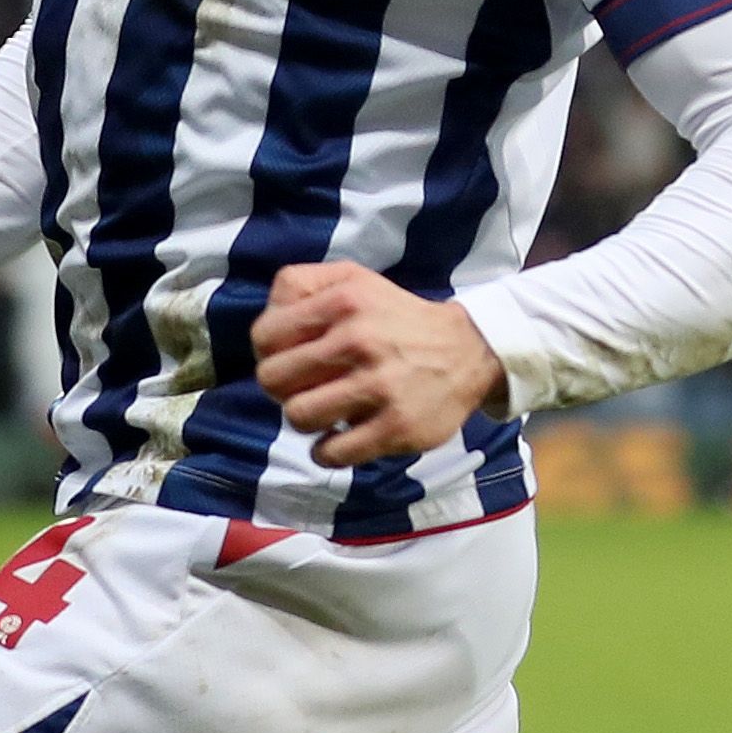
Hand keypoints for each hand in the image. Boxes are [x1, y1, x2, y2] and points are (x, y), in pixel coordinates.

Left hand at [250, 262, 504, 468]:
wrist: (468, 350)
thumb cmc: (396, 317)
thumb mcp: (352, 279)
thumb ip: (300, 286)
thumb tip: (263, 327)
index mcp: (343, 300)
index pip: (265, 336)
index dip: (268, 353)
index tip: (289, 360)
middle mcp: (358, 340)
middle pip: (273, 379)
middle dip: (281, 389)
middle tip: (305, 388)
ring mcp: (378, 386)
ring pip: (298, 416)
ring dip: (305, 419)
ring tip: (325, 411)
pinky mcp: (395, 426)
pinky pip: (333, 452)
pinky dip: (327, 450)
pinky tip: (340, 437)